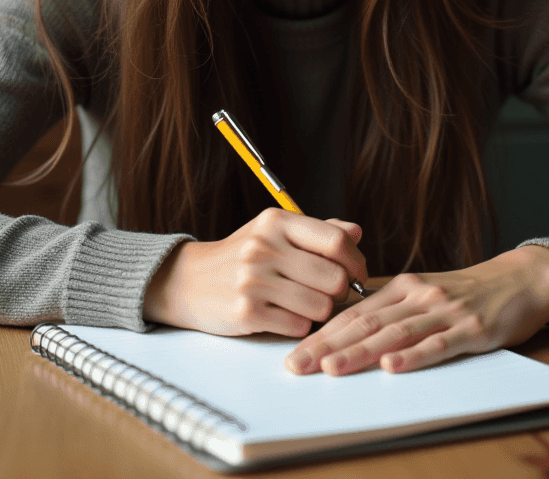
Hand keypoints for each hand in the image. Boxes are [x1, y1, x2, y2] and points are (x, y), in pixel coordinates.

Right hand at [142, 208, 367, 337]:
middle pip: (334, 278)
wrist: (190, 280)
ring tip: (305, 304)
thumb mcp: (275, 232)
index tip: (358, 273)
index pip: (336, 240)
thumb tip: (356, 233)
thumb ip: (317, 231)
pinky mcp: (246, 311)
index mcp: (276, 222)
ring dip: (320, 311)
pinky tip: (284, 315)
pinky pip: (298, 326)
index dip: (356, 261)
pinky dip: (299, 325)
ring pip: (321, 306)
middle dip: (340, 291)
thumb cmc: (243, 255)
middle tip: (330, 293)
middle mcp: (264, 247)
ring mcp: (253, 279)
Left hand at [283, 245, 548, 375]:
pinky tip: (394, 365)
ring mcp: (444, 311)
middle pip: (365, 323)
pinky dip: (414, 355)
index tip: (294, 352)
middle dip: (328, 345)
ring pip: (395, 333)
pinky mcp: (470, 328)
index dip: (321, 333)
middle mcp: (418, 295)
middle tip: (297, 365)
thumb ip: (390, 306)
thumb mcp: (423, 291)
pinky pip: (439, 344)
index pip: (353, 313)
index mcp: (402, 287)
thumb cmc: (467, 291)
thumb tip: (348, 323)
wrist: (519, 279)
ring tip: (332, 366)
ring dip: (361, 352)